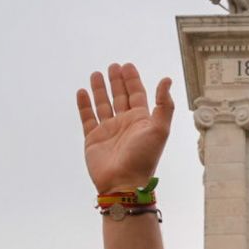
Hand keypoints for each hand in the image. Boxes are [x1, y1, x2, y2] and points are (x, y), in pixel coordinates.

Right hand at [77, 63, 174, 192]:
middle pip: (121, 97)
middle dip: (117, 81)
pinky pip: (87, 118)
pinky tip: (82, 92)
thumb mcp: (160, 129)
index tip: (127, 65)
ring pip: (103, 105)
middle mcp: (125, 124)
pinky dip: (84, 105)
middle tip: (113, 66)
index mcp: (142, 121)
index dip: (133, 80)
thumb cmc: (144, 157)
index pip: (137, 95)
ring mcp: (109, 131)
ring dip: (100, 90)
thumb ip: (164, 105)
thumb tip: (167, 79)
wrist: (123, 182)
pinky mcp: (93, 139)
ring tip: (96, 74)